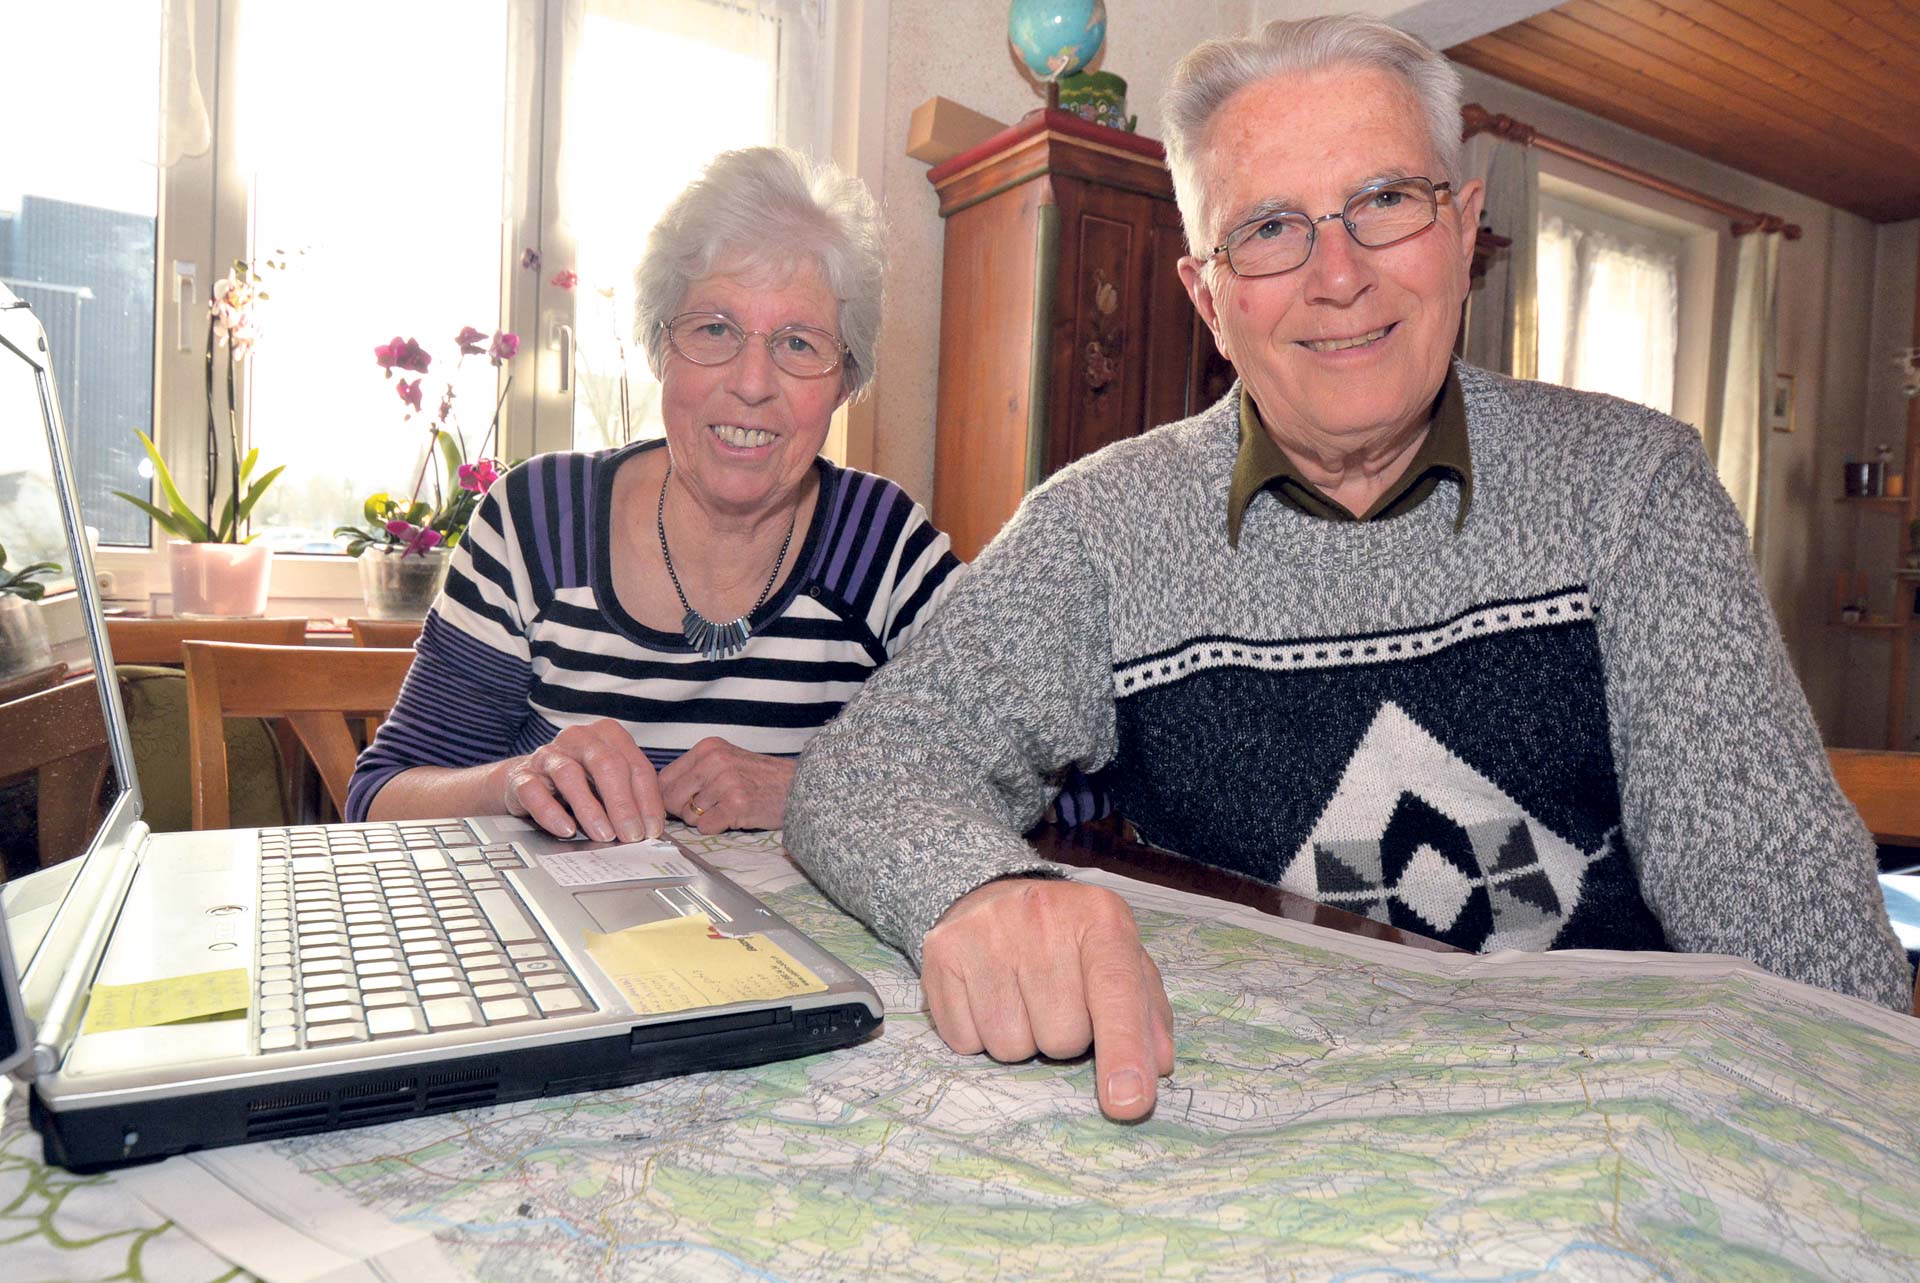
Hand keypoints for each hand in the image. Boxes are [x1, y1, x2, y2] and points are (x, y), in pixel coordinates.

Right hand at [496, 719, 664, 841]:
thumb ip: (632, 797)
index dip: (647, 800)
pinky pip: (534, 791)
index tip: (652, 829)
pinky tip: (566, 829)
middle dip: (623, 804)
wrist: (528, 781)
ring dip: (591, 809)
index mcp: (607, 735)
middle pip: (607, 764)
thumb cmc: (579, 781)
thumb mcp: (610, 783)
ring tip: (604, 834)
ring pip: (570, 775)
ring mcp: (548, 755)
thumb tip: (653, 827)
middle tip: (631, 835)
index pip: (636, 765)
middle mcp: (578, 738)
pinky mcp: (521, 775)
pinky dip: (551, 812)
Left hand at [657, 737, 795, 833]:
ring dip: (705, 819)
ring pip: (689, 816)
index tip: (685, 802)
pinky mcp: (736, 805)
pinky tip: (735, 817)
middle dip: (685, 811)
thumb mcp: (725, 761)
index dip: (670, 797)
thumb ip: (695, 772)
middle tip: (709, 808)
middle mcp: (714, 761)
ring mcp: (725, 782)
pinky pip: (706, 827)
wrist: (799, 787)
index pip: (664, 778)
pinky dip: (718, 828)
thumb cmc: (760, 778)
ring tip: (728, 808)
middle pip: (671, 799)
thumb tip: (660, 796)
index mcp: (708, 748)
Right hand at [919, 878, 1175, 1121]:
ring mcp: (987, 932)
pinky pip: (965, 1041)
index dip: (1125, 1051)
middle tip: (1057, 1003)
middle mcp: (1042, 917)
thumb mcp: (1121, 960)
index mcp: (1101, 919)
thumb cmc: (1071, 942)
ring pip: (1011, 1046)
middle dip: (1066, 1039)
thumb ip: (1147, 1012)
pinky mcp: (942, 951)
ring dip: (1022, 1041)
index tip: (1128, 1103)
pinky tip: (987, 998)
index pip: (1117, 992)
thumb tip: (1157, 1067)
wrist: (995, 896)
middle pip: (1062, 1037)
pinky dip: (979, 1037)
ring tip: (1022, 1000)